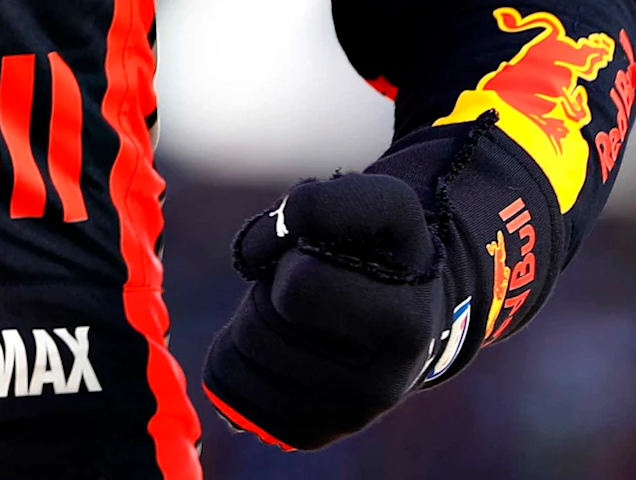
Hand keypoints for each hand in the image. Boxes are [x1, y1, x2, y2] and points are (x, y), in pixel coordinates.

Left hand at [197, 170, 472, 451]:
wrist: (409, 313)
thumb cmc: (386, 251)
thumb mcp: (381, 202)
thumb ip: (320, 204)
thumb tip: (249, 258)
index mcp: (400, 328)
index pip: (298, 287)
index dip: (296, 258)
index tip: (325, 258)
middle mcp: (376, 389)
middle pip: (260, 326)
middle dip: (270, 292)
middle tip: (309, 286)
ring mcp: (339, 420)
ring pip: (238, 356)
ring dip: (253, 319)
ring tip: (298, 314)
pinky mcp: (305, 434)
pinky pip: (226, 386)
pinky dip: (233, 353)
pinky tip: (273, 344)